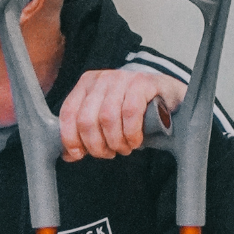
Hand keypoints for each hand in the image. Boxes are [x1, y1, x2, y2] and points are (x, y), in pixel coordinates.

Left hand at [59, 70, 185, 160]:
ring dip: (115, 141)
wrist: (166, 97)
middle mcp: (101, 79)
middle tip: (108, 153)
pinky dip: (130, 133)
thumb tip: (68, 155)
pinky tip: (135, 140)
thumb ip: (84, 135)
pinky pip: (130, 113)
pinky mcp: (143, 82)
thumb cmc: (132, 111)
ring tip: (123, 148)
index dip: (70, 138)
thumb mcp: (104, 121)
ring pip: (107, 118)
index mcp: (86, 85)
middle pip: (86, 119)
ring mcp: (122, 78)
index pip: (68, 113)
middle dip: (95, 145)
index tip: (78, 154)